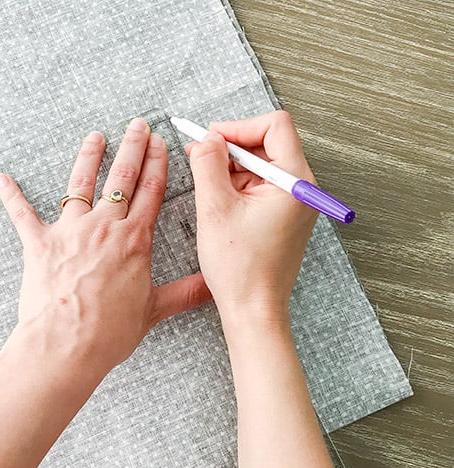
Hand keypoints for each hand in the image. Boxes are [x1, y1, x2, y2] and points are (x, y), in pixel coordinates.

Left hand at [0, 118, 210, 373]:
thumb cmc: (109, 331)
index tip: (160, 143)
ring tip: (94, 137)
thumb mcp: (153, 311)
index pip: (150, 192)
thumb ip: (186, 293)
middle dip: (131, 148)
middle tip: (137, 125)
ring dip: (88, 158)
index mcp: (134, 240)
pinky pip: (22, 214)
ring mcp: (70, 232)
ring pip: (80, 184)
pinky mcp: (39, 243)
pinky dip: (11, 196)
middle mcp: (104, 227)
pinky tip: (2, 178)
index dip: (157, 164)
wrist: (66, 344)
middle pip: (121, 178)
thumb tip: (214, 286)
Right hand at [187, 110, 317, 323]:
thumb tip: (205, 138)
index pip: (274, 126)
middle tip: (198, 156)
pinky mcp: (283, 215)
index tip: (210, 139)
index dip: (238, 126)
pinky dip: (236, 186)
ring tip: (205, 186)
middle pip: (267, 143)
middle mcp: (301, 188)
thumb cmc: (240, 267)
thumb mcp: (215, 208)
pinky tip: (216, 201)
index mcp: (294, 182)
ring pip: (260, 165)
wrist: (253, 309)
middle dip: (230, 147)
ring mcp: (293, 203)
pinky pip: (259, 186)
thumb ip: (208, 164)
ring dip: (230, 168)